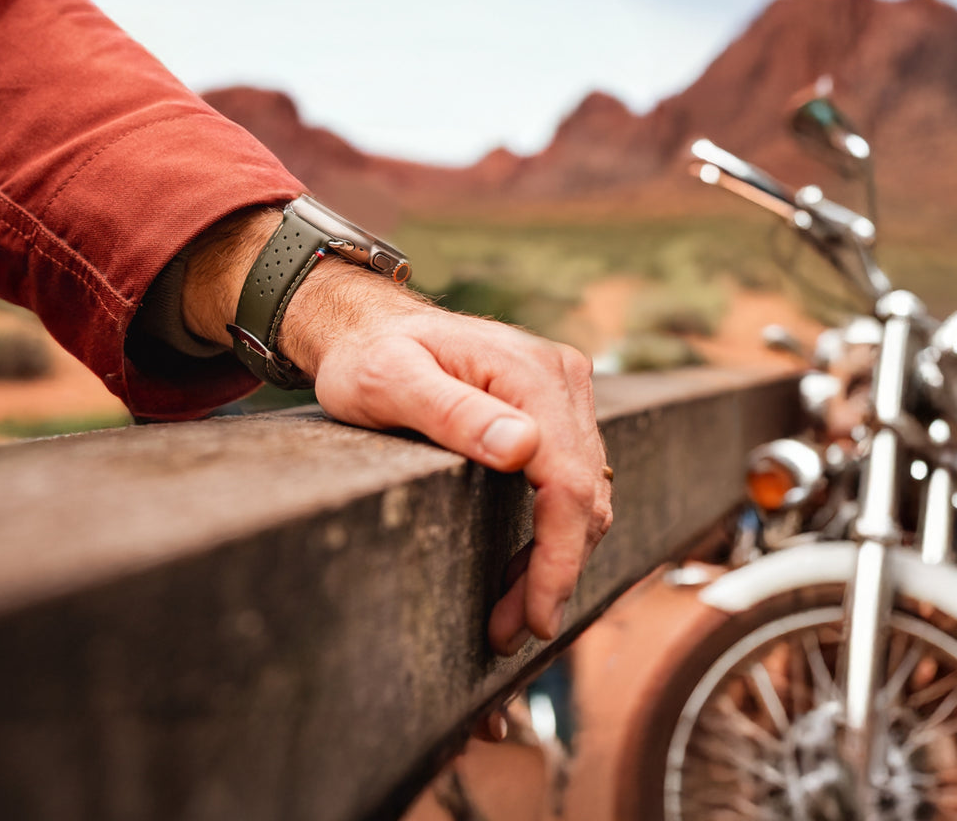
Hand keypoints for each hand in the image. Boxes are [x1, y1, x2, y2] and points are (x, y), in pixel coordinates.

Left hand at [182, 209, 611, 654]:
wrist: (375, 325)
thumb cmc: (370, 356)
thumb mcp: (388, 382)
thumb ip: (452, 411)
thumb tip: (523, 448)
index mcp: (528, 374)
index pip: (569, 481)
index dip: (560, 556)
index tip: (538, 617)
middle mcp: (560, 378)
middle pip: (586, 493)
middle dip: (556, 570)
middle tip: (509, 631)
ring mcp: (564, 389)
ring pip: (586, 491)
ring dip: (559, 554)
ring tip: (513, 611)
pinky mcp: (556, 404)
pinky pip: (574, 475)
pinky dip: (556, 526)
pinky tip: (525, 560)